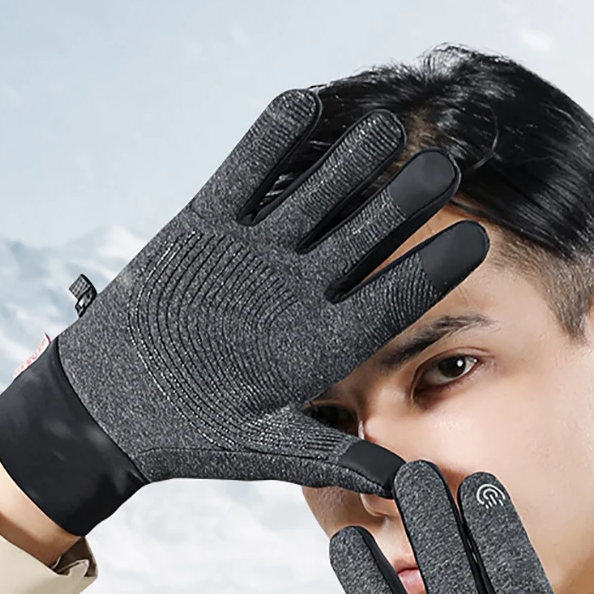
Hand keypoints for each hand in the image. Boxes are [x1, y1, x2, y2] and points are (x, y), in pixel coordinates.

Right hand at [0, 93, 488, 535]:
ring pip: (313, 195)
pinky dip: (272, 141)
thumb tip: (411, 489)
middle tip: (449, 167)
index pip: (391, 297)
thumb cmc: (196, 437)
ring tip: (389, 125)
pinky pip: (245, 175)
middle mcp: (299, 288)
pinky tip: (306, 104)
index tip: (479, 242)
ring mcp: (257, 252)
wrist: (114, 408)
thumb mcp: (270, 449)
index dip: (432, 269)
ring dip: (349, 159)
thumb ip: (339, 457)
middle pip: (363, 235)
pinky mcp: (208, 224)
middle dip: (403, 202)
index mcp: (323, 339)